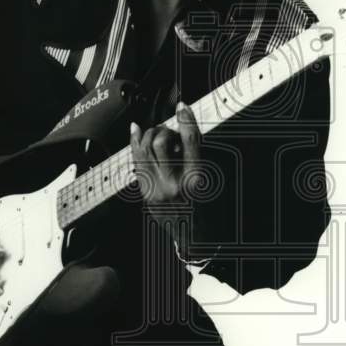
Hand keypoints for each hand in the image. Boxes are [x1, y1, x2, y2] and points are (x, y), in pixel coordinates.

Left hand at [129, 102, 207, 249]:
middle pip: (161, 142)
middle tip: (171, 130)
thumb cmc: (207, 210)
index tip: (183, 106)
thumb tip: (182, 131)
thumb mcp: (210, 181)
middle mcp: (173, 184)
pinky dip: (136, 143)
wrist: (193, 238)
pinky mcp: (145, 193)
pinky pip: (136, 162)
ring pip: (144, 149)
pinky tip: (137, 132)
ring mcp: (156, 190)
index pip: (189, 141)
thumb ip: (196, 156)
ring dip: (150, 134)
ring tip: (158, 133)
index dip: (185, 119)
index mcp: (196, 180)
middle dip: (164, 129)